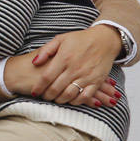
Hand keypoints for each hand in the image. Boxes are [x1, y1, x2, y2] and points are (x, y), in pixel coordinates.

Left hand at [5, 25, 121, 104]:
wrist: (104, 39)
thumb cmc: (80, 39)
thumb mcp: (60, 39)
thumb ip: (45, 50)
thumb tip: (34, 62)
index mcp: (64, 58)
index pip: (47, 77)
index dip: (39, 87)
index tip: (34, 92)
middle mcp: (74, 68)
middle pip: (56, 88)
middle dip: (47, 96)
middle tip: (44, 96)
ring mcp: (86, 76)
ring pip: (69, 94)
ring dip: (59, 100)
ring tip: (55, 99)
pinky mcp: (96, 81)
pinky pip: (85, 96)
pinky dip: (76, 101)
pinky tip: (70, 99)